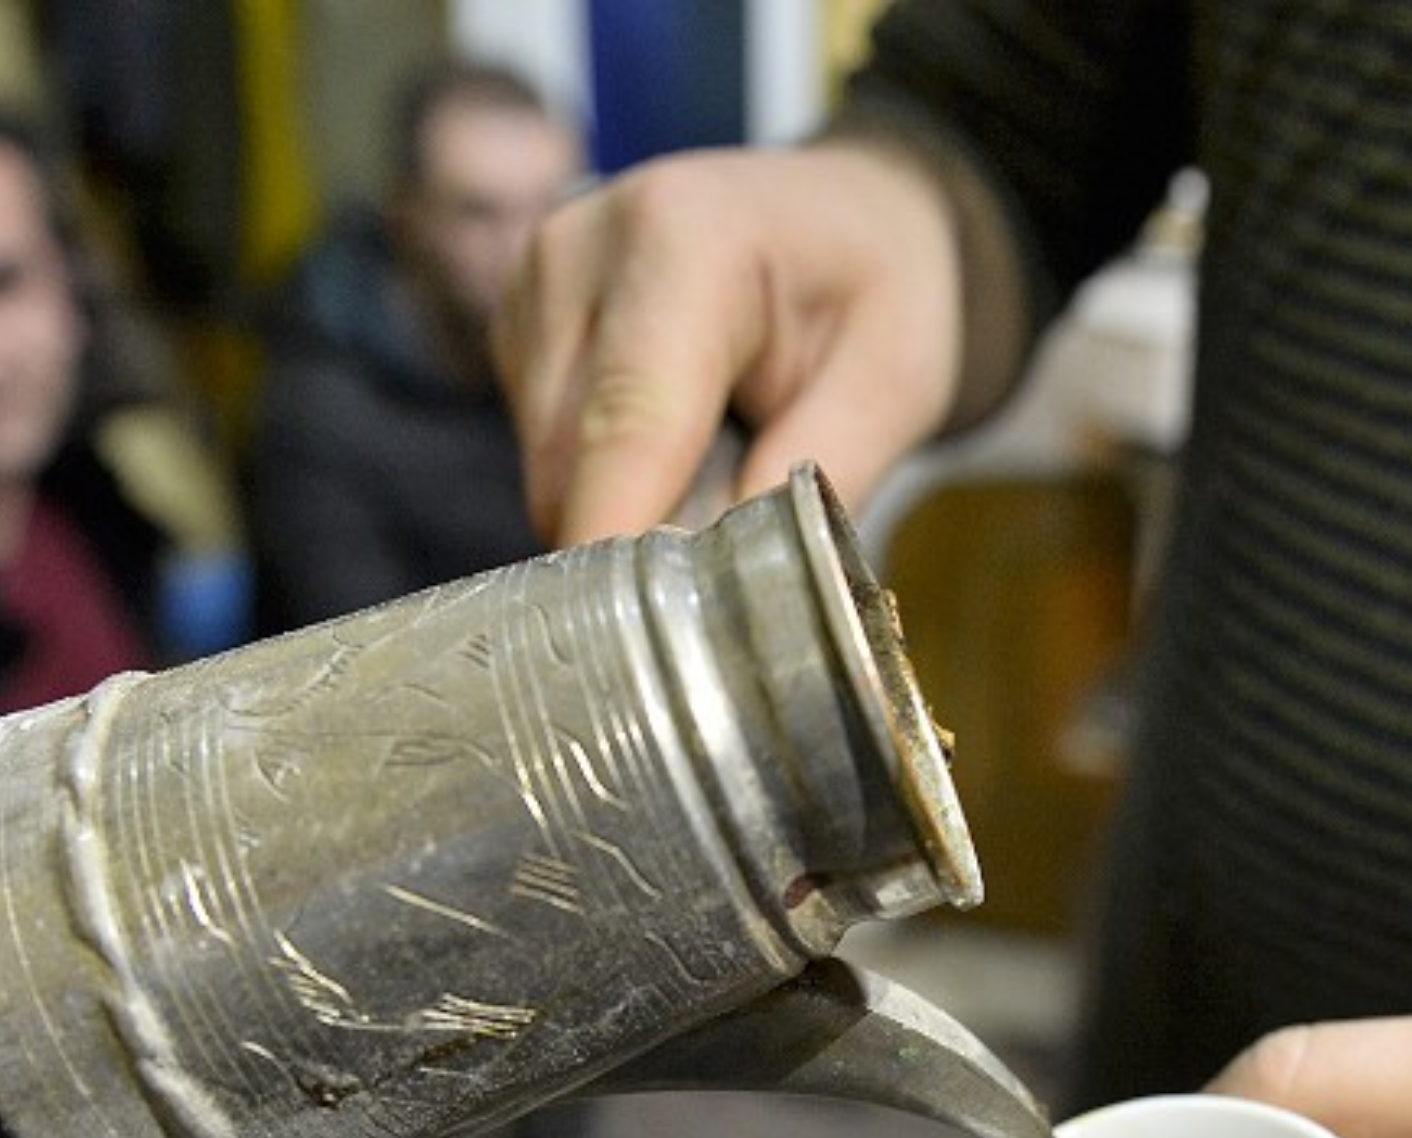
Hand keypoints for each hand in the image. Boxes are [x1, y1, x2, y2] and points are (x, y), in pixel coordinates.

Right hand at [492, 141, 963, 544]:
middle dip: (641, 535)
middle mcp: (582, 244)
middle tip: (733, 561)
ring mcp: (536, 276)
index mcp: (685, 235)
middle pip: (573, 460)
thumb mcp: (893, 384)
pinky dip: (604, 474)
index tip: (630, 650)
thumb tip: (723, 585)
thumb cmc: (877, 290)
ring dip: (623, 504)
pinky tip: (675, 440)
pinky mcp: (518, 318)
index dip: (621, 543)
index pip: (628, 423)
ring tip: (718, 465)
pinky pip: (542, 449)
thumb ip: (810, 479)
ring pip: (546, 467)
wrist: (845, 213)